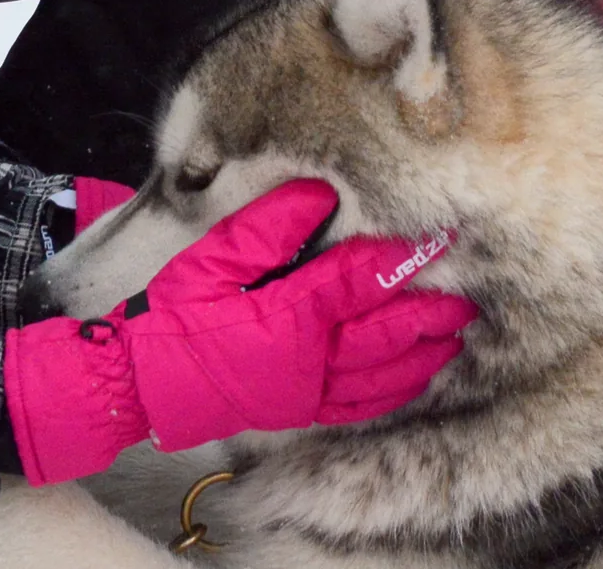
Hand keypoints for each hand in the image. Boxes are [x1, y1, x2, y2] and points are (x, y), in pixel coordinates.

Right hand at [3, 178, 474, 482]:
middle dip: (430, 307)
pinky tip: (416, 373)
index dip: (403, 257)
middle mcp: (307, 359)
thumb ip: (268, 224)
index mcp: (287, 314)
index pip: (359, 279)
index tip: (439, 234)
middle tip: (467, 285)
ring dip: (424, 350)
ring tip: (456, 327)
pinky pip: (361, 407)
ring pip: (383, 374)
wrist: (136, 382)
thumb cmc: (169, 313)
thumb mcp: (211, 256)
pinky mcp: (298, 411)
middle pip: (386, 331)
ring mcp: (306, 391)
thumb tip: (320, 191)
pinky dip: (396, 389)